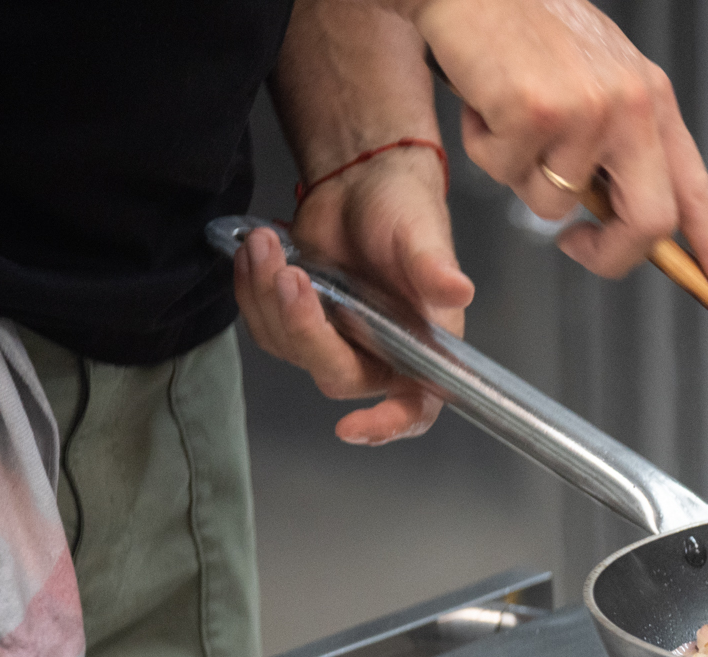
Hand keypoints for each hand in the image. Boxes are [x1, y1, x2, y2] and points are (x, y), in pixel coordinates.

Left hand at [233, 147, 473, 443]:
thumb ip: (434, 266)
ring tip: (266, 245)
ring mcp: (337, 339)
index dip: (388, 424)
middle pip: (336, 374)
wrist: (361, 179)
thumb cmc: (405, 208)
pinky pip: (265, 326)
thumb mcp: (423, 233)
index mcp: (424, 346)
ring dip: (267, 299)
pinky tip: (255, 252)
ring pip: (291, 349)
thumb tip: (457, 290)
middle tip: (291, 276)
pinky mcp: (300, 320)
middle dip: (306, 330)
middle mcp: (382, 353)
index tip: (351, 427)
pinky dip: (250, 291)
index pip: (415, 405)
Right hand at [406, 0, 707, 304]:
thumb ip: (617, 147)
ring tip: (509, 118)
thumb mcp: (597, 82)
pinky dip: (484, 148)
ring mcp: (587, 111)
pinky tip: (486, 101)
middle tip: (577, 245)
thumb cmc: (527, 29)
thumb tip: (618, 219)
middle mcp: (631, 107)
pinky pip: (507, 173)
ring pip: (554, 206)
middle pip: (650, 223)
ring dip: (519, 176)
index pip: (696, 191)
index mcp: (652, 101)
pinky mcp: (536, 113)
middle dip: (609, 254)